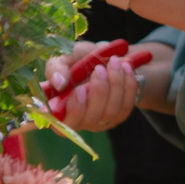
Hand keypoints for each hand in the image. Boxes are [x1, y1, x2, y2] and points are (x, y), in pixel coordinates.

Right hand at [44, 40, 169, 130]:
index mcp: (60, 111)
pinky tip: (126, 68)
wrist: (102, 59)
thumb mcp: (63, 58)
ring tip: (114, 62)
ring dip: (115, 84)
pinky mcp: (119, 116)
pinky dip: (128, 85)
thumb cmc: (77, 61)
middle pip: (91, 118)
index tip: (79, 89)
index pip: (63, 125)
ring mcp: (100, 121)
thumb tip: (59, 82)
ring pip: (111, 111)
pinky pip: (126, 105)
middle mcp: (80, 121)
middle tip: (99, 69)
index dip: (73, 110)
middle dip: (98, 91)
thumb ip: (56, 68)